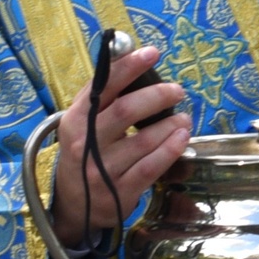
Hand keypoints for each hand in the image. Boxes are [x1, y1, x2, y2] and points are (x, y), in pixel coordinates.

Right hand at [50, 45, 190, 244]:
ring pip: (143, 140)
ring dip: (170, 125)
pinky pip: (151, 167)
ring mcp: (101, 170)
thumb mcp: (84, 126)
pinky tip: (182, 138)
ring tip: (184, 118)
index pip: (101, 87)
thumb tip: (135, 60)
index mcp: (75, 120)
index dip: (127, 67)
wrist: (74, 205)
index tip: (151, 53)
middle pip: (125, 111)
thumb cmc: (87, 154)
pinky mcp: (119, 191)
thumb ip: (105, 99)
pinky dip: (171, 150)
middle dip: (157, 96)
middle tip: (177, 91)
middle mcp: (84, 144)